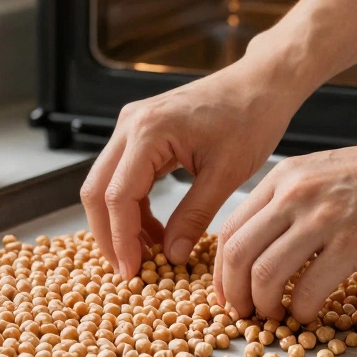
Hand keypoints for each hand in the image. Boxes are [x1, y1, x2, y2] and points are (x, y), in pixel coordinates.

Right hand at [81, 58, 302, 277]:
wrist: (260, 84)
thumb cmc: (250, 118)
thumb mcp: (226, 174)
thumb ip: (194, 216)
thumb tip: (173, 256)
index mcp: (149, 131)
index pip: (118, 196)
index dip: (121, 239)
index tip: (132, 272)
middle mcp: (130, 124)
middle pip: (96, 190)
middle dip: (108, 235)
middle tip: (128, 271)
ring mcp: (131, 126)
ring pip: (104, 184)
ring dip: (119, 222)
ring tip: (146, 254)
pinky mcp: (140, 132)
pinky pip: (122, 175)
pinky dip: (132, 206)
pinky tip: (154, 230)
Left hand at [214, 131, 356, 322]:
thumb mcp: (327, 176)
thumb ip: (294, 202)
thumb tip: (269, 242)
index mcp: (284, 177)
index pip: (231, 229)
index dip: (222, 270)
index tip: (228, 294)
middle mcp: (295, 193)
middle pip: (237, 253)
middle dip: (232, 294)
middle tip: (243, 315)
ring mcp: (324, 216)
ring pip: (264, 274)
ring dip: (264, 306)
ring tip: (276, 317)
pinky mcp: (355, 241)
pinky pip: (308, 288)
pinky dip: (301, 310)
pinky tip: (308, 314)